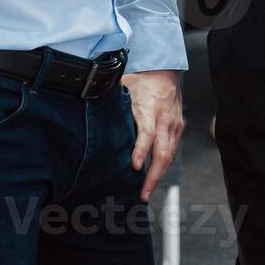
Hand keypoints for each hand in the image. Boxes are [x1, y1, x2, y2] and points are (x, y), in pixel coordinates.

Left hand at [122, 69, 183, 202]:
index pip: (148, 133)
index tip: (135, 166)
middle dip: (154, 175)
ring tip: (147, 192)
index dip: (142, 150)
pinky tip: (154, 178)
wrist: (165, 71)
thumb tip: (87, 108)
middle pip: (163, 152)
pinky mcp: (178, 129)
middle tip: (143, 193)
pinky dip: (163, 167)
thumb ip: (111, 102)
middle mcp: (165, 120)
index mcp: (151, 109)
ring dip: (159, 176)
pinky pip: (172, 152)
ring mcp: (174, 126)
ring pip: (169, 156)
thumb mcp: (124, 87)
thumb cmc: (142, 80)